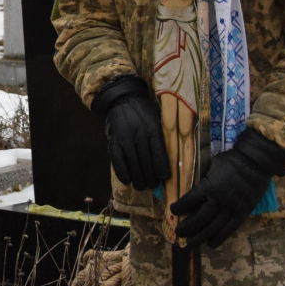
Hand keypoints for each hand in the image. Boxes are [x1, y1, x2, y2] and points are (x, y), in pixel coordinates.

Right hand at [91, 76, 168, 190]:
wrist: (122, 99)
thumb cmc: (144, 112)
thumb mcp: (158, 119)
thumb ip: (163, 137)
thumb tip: (171, 160)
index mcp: (153, 127)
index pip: (159, 153)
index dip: (162, 168)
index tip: (165, 178)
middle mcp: (139, 133)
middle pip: (146, 161)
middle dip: (150, 177)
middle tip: (153, 185)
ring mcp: (124, 137)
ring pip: (133, 164)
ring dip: (138, 178)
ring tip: (142, 185)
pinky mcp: (113, 141)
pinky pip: (117, 160)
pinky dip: (122, 172)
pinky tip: (128, 180)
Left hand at [171, 128, 284, 247]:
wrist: (256, 162)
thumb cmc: (231, 161)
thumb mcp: (211, 166)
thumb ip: (202, 179)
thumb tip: (191, 187)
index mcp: (208, 186)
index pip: (189, 200)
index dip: (179, 207)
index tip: (173, 211)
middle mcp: (219, 199)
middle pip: (200, 218)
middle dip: (187, 227)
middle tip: (179, 233)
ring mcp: (232, 207)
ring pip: (214, 226)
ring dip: (201, 236)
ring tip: (190, 243)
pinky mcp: (243, 212)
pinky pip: (230, 228)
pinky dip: (220, 237)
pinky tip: (211, 243)